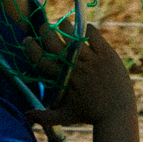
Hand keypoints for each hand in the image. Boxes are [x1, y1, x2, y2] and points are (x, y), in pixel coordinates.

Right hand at [25, 24, 141, 141]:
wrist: (117, 115)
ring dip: (65, 26)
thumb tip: (26, 116)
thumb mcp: (65, 116)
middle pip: (52, 41)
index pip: (39, 59)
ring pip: (72, 33)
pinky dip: (87, 29)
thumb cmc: (90, 116)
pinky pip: (93, 33)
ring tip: (63, 25)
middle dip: (45, 31)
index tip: (27, 40)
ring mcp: (91, 60)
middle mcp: (74, 67)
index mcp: (62, 80)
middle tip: (45, 28)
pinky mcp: (106, 55)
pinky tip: (84, 31)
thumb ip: (44, 116)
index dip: (30, 47)